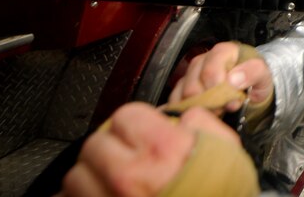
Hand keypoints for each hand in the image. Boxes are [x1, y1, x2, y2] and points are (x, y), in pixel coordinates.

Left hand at [60, 103, 239, 195]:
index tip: (143, 134)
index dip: (136, 122)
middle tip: (128, 157)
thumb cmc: (221, 195)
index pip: (124, 116)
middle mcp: (128, 176)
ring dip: (91, 176)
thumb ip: (202, 122)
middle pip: (95, 144)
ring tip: (112, 182)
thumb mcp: (227, 151)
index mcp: (161, 150)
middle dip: (111, 147)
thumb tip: (181, 115)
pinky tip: (104, 196)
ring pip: (77, 176)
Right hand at [169, 41, 273, 109]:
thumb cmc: (256, 80)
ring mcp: (192, 72)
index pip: (210, 72)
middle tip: (224, 109)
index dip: (219, 90)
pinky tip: (203, 112)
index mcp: (223, 51)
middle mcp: (204, 59)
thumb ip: (252, 72)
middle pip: (194, 86)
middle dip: (210, 103)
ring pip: (184, 94)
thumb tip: (232, 80)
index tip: (232, 102)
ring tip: (217, 111)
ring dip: (200, 107)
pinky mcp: (183, 85)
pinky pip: (176, 99)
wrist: (252, 88)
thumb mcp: (263, 75)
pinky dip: (187, 110)